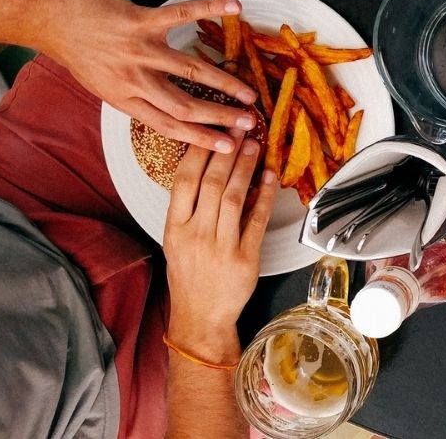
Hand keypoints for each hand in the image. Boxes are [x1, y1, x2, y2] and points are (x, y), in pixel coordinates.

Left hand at [38, 0, 256, 152]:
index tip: (227, 147)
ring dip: (224, 82)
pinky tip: (234, 8)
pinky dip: (209, 9)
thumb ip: (132, 92)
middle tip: (248, 122)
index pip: (168, 125)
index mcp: (124, 99)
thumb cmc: (74, 48)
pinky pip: (180, 16)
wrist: (46, 17)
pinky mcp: (138, 21)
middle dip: (220, 117)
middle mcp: (133, 79)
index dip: (201, 138)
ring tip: (248, 91)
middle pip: (184, 105)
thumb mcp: (100, 82)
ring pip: (190, 71)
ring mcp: (137, 50)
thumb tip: (161, 102)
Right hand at [163, 135, 275, 361]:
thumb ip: (188, 208)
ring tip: (254, 146)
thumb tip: (208, 168)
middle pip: (212, 184)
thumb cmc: (189, 275)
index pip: (184, 180)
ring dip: (246, 168)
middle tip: (239, 128)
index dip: (199, 152)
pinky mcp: (245, 258)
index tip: (211, 130)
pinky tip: (271, 177)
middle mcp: (196, 234)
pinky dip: (265, 196)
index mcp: (175, 227)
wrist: (200, 316)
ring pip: (235, 197)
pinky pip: (257, 220)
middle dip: (227, 152)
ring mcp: (221, 246)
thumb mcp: (176, 240)